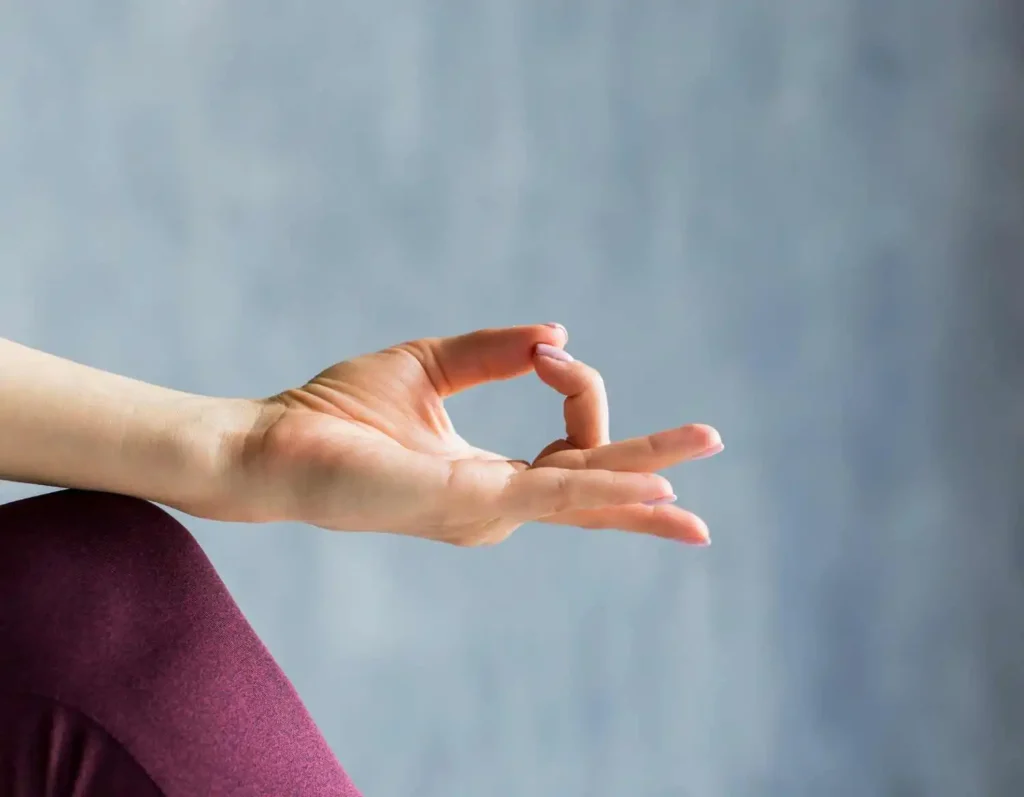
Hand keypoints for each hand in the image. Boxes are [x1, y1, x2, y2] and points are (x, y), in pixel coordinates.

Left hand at [220, 324, 721, 545]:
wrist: (270, 442)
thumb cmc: (338, 411)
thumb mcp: (430, 364)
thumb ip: (493, 352)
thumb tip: (558, 335)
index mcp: (489, 476)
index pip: (569, 441)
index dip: (576, 387)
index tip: (547, 351)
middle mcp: (494, 503)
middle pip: (592, 483)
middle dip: (652, 467)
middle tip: (711, 442)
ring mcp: (482, 509)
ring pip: (582, 491)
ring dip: (642, 479)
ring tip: (695, 474)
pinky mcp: (462, 501)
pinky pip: (549, 490)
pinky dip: (601, 486)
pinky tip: (649, 487)